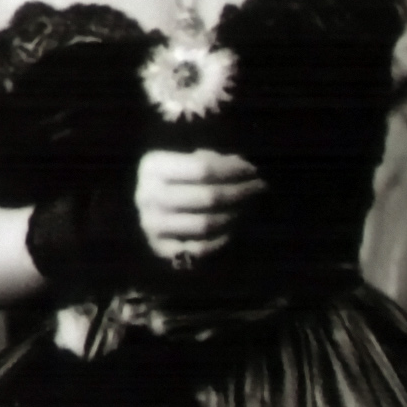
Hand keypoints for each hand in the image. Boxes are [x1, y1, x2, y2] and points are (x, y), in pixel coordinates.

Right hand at [135, 149, 263, 268]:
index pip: (203, 169)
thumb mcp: (192, 158)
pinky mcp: (159, 248)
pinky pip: (199, 249)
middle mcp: (146, 196)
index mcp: (153, 166)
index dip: (234, 170)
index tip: (254, 170)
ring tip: (250, 206)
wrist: (154, 202)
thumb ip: (216, 162)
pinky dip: (222, 239)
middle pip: (207, 197)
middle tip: (260, 188)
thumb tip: (247, 172)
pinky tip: (235, 227)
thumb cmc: (181, 175)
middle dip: (241, 192)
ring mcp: (151, 224)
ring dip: (235, 215)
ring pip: (205, 224)